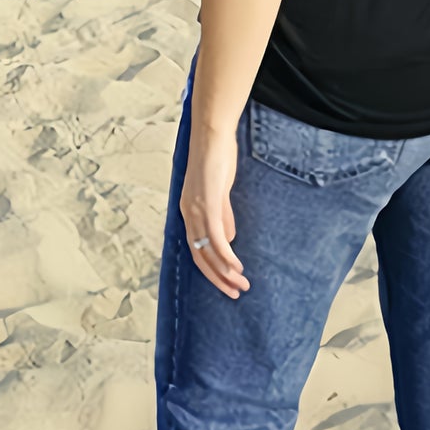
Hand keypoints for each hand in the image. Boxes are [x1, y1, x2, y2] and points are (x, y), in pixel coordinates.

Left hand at [179, 127, 249, 298]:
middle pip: (199, 256)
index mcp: (188, 211)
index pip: (196, 249)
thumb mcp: (218, 192)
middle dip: (217, 278)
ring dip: (225, 271)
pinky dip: (225, 255)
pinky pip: (216, 236)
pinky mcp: (208, 203)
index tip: (226, 283)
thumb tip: (228, 239)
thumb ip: (222, 215)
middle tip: (234, 293)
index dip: (210, 269)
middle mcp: (188, 213)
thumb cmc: (216, 159)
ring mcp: (196, 209)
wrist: (212, 136)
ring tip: (241, 284)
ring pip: (208, 250)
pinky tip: (236, 266)